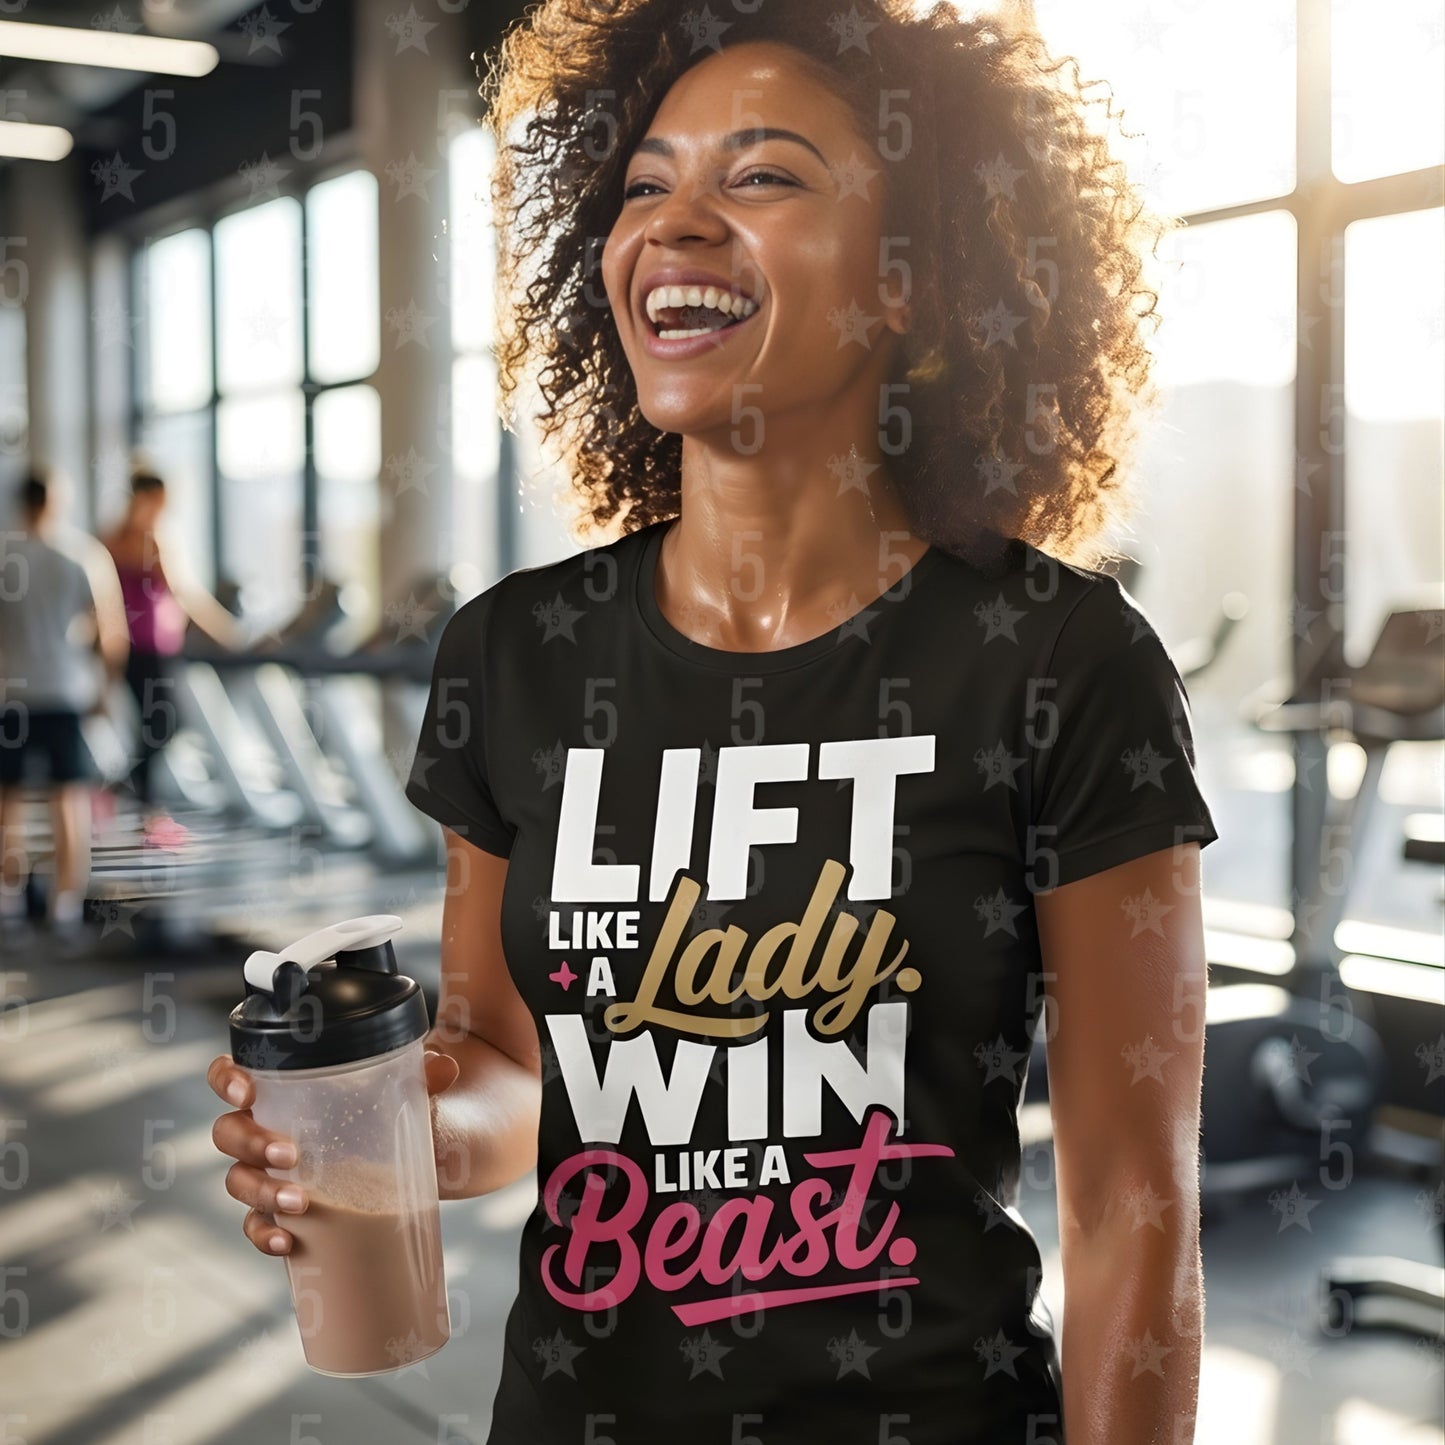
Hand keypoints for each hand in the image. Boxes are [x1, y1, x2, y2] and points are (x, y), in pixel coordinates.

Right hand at [207, 1047, 461, 1257]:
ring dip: (260, 1192)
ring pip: (238, 1180)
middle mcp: (269, 1126)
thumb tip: (443, 1068)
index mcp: (287, 1087)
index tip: (248, 1091)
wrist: (422, 1146)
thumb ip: (425, 1073)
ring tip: (298, 1202)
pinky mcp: (287, 1207)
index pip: (234, 1074)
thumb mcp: (412, 1087)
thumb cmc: (398, 1104)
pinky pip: (258, 1224)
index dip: (227, 1078)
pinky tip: (286, 1242)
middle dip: (250, 1142)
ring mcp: (273, 1170)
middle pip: (228, 1131)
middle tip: (290, 1153)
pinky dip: (264, 1234)